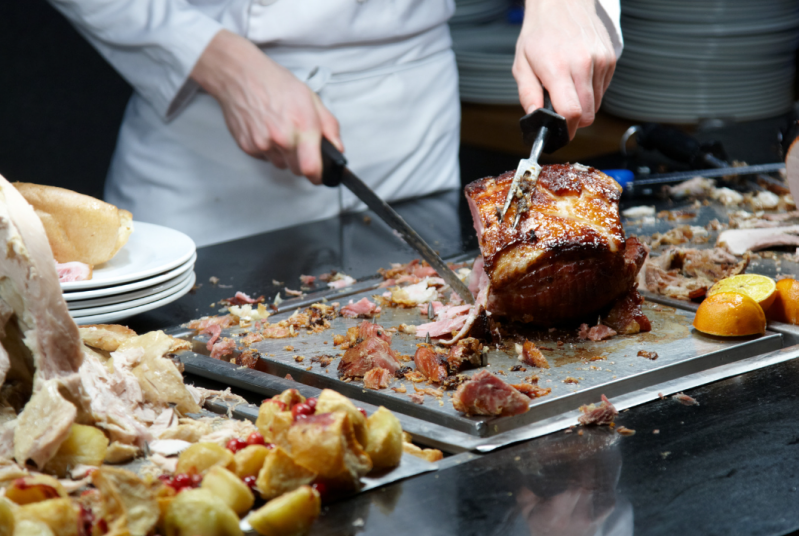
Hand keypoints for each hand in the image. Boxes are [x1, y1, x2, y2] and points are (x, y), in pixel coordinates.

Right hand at [191, 30, 342, 183]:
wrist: (241, 76)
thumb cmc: (275, 83)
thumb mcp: (311, 98)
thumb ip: (329, 126)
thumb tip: (338, 147)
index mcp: (302, 126)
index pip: (311, 168)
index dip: (318, 176)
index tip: (320, 175)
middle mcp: (282, 138)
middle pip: (297, 170)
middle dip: (302, 161)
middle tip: (299, 143)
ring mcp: (262, 144)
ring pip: (281, 165)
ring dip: (284, 156)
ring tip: (280, 132)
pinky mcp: (247, 146)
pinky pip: (264, 158)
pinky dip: (268, 150)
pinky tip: (267, 131)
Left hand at [512, 0, 616, 138]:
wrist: (562, 2)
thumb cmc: (539, 33)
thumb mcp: (522, 65)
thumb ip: (528, 95)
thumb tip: (535, 119)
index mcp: (558, 68)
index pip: (572, 113)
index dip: (566, 130)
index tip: (559, 134)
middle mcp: (584, 64)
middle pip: (588, 115)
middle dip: (573, 120)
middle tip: (560, 111)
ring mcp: (600, 61)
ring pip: (596, 104)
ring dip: (582, 104)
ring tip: (567, 85)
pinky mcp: (611, 58)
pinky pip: (603, 89)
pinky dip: (591, 90)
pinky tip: (578, 75)